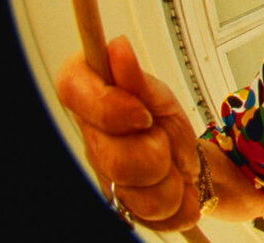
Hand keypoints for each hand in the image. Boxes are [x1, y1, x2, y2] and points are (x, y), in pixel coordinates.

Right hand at [57, 36, 203, 230]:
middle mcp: (90, 140)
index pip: (70, 88)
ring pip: (132, 188)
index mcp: (92, 101)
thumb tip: (116, 48)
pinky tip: (177, 189)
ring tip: (171, 166)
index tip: (142, 114)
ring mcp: (103, 177)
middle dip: (153, 150)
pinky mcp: (123, 209)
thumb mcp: (161, 97)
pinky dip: (176, 203)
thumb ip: (137, 79)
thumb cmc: (168, 126)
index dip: (105, 104)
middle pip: (111, 155)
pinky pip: (150, 214)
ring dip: (168, 179)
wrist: (192, 166)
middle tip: (162, 140)